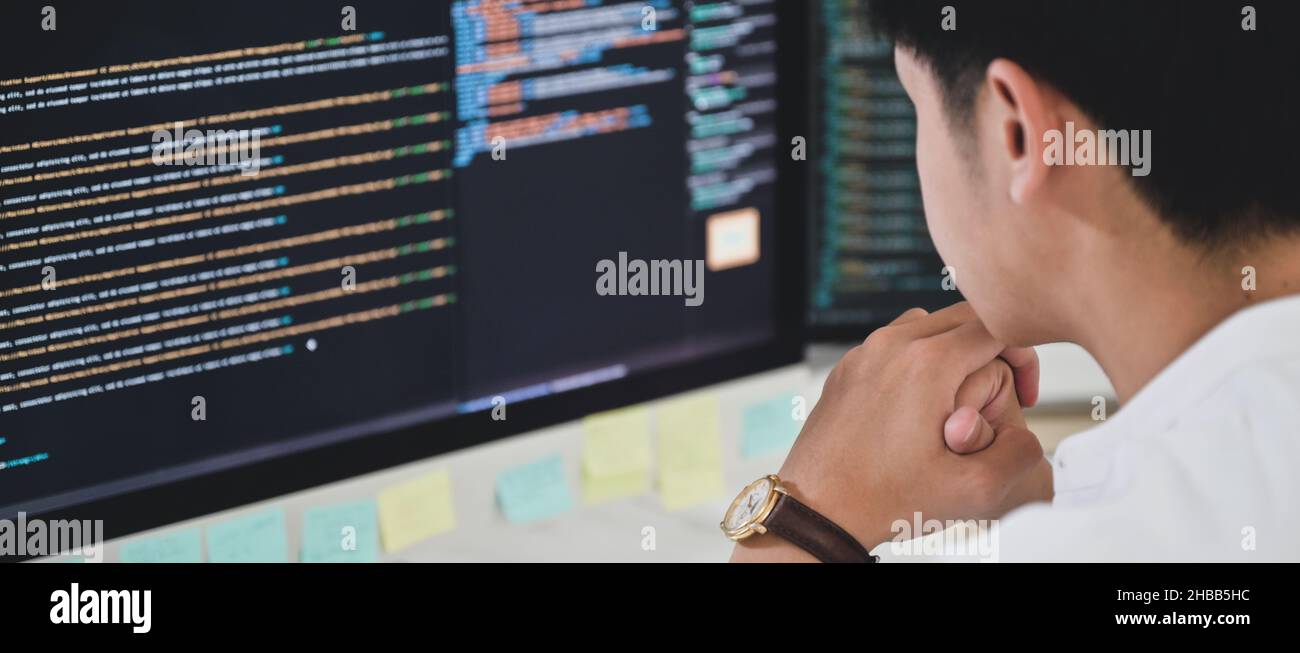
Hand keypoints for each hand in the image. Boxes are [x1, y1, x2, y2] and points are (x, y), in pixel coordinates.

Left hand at [732, 303, 1050, 560]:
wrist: (819, 509)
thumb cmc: (884, 499)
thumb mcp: (972, 489)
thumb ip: (1021, 453)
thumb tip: (1028, 431)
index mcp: (927, 363)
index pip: (997, 325)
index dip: (1024, 356)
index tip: (1024, 397)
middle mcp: (892, 345)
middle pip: (964, 317)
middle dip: (993, 351)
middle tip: (1002, 398)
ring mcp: (864, 353)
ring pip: (927, 324)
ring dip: (954, 351)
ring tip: (961, 399)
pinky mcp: (846, 368)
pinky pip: (893, 344)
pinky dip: (917, 360)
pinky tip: (920, 405)